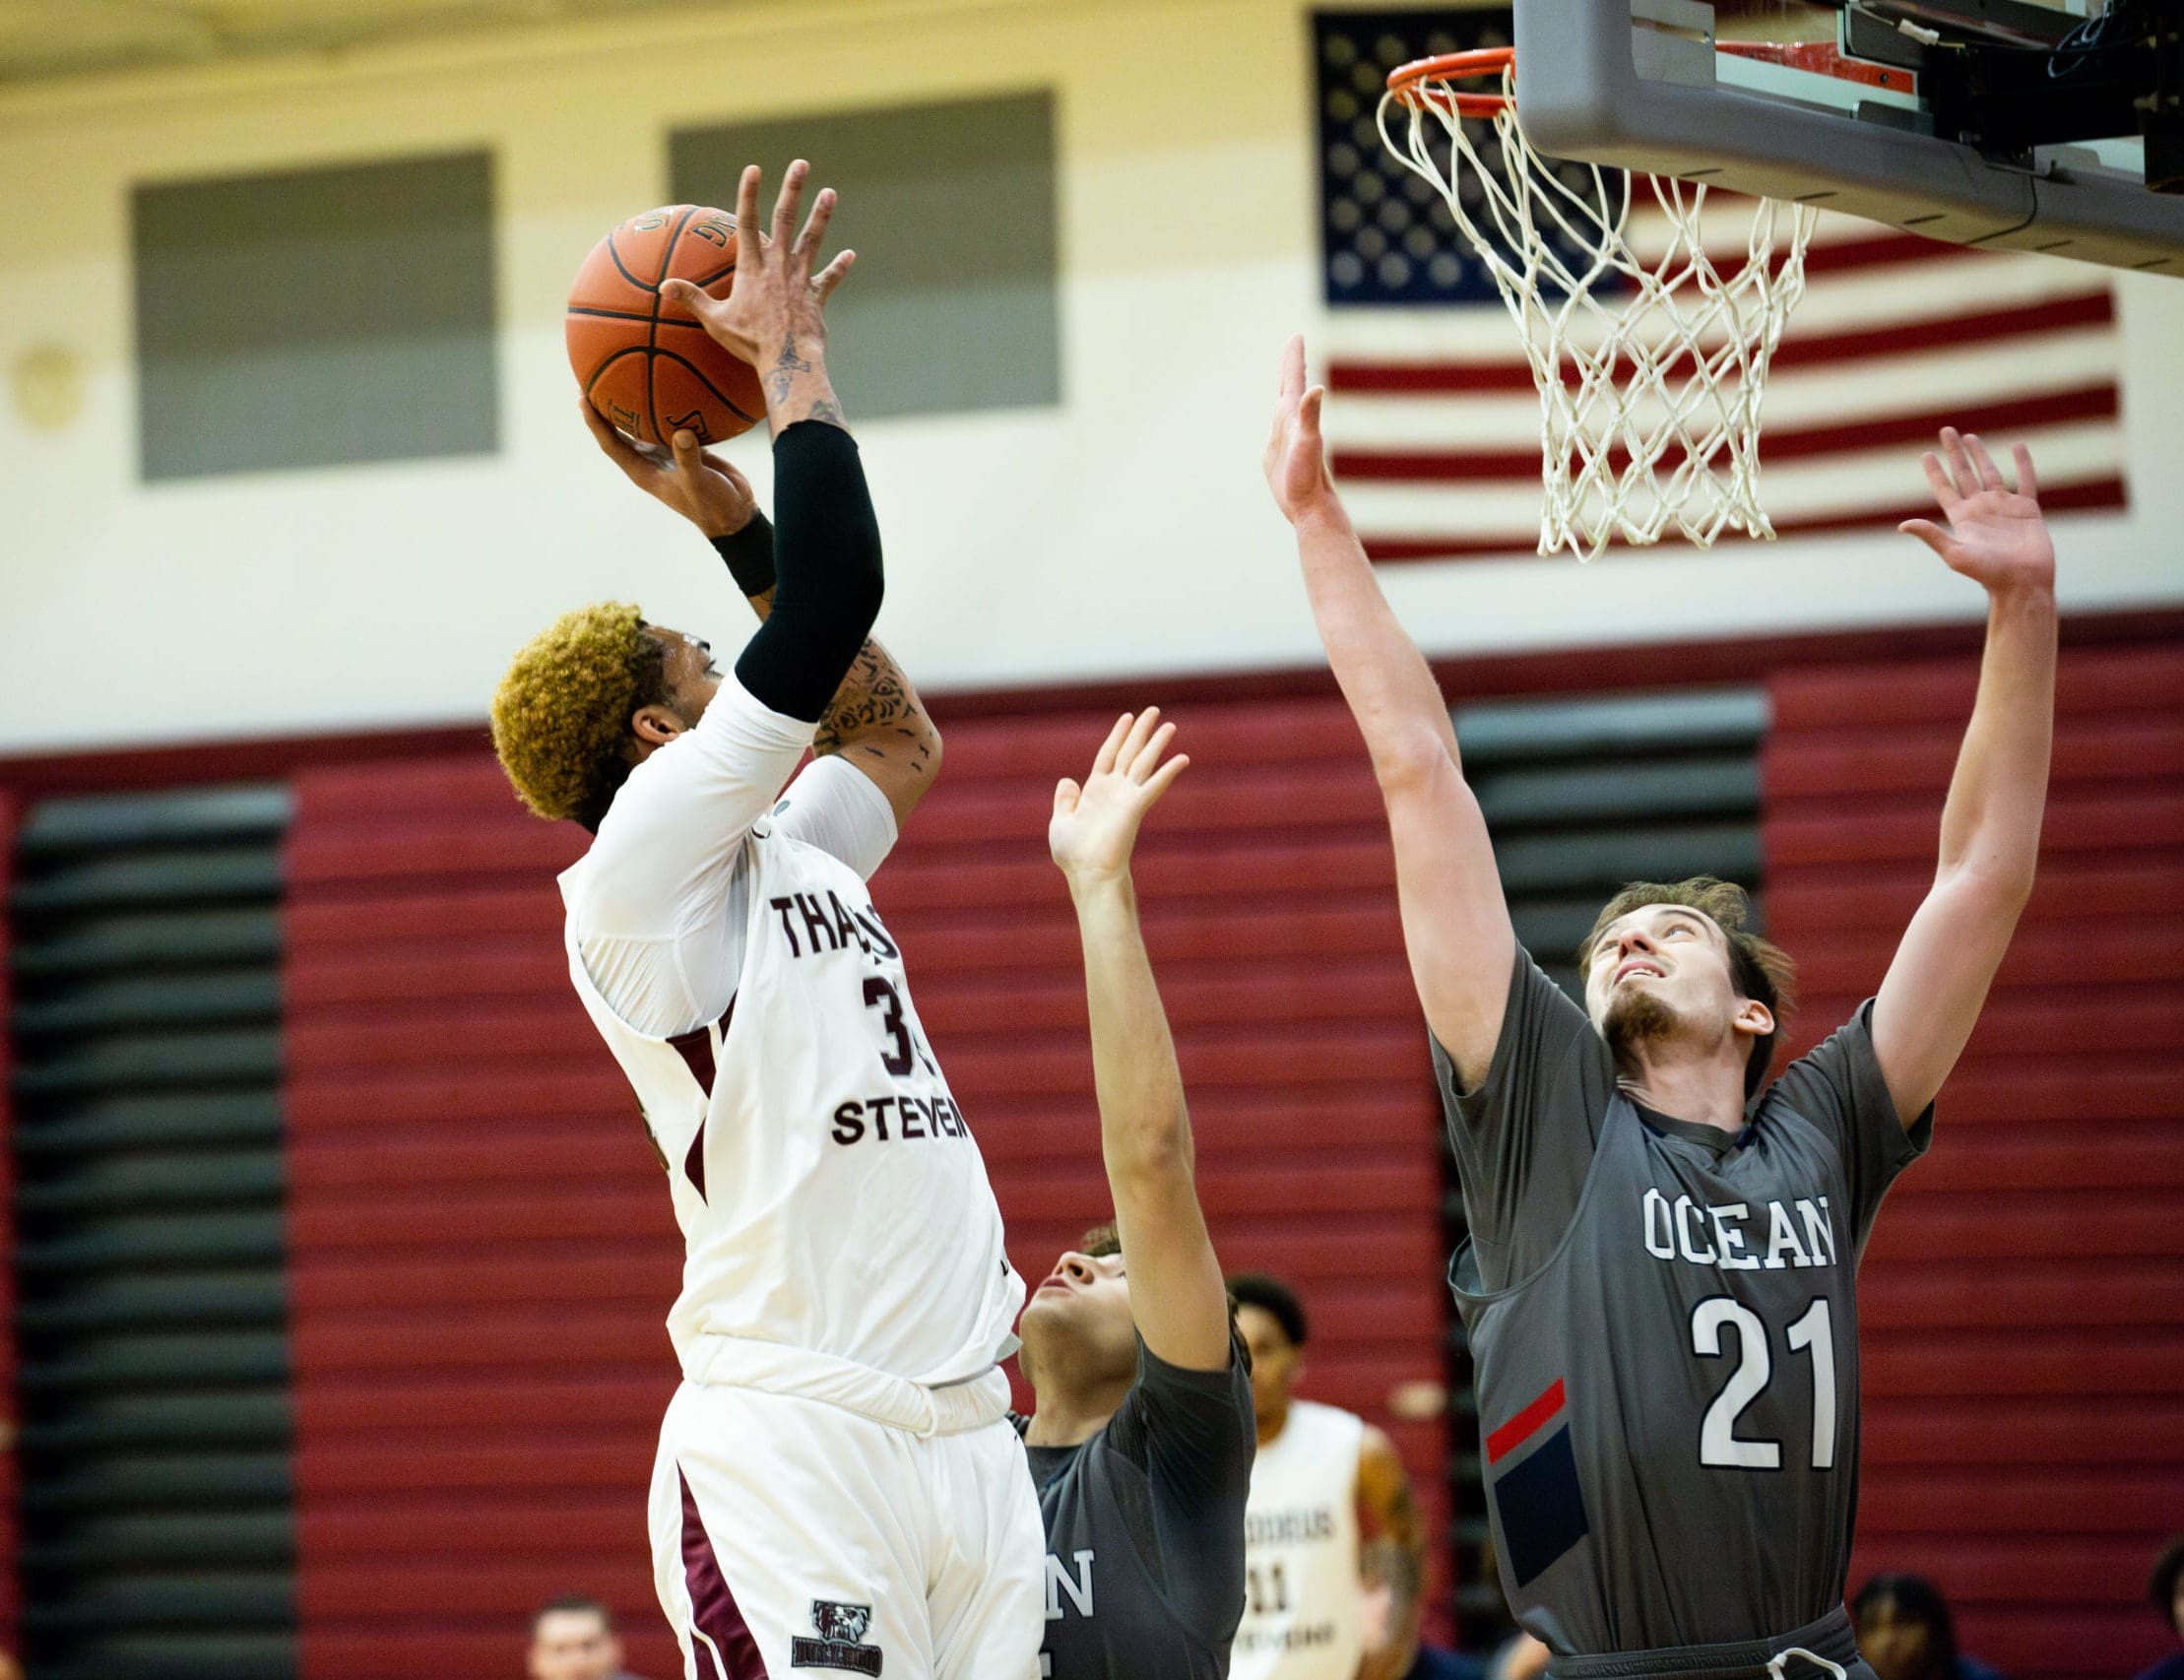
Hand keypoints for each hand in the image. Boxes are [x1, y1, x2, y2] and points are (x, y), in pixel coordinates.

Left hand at [580, 396, 756, 537]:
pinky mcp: (686, 447)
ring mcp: (667, 453)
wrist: (735, 513)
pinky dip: (667, 407)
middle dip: (605, 408)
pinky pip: (671, 423)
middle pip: (619, 431)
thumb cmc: (712, 506)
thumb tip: (681, 432)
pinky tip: (668, 385)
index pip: (611, 444)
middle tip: (592, 379)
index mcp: (644, 471)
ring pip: (644, 425)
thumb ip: (689, 459)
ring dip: (634, 404)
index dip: (595, 423)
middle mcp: (650, 460)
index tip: (581, 398)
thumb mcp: (699, 483)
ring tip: (624, 376)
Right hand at [661, 160, 853, 376]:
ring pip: (812, 240)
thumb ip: (691, 299)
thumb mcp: (715, 321)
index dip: (749, 194)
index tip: (754, 169)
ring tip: (830, 192)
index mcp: (752, 268)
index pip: (748, 222)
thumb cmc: (750, 343)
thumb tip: (663, 286)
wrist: (788, 361)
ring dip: (821, 215)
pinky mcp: (816, 297)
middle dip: (793, 189)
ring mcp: (800, 280)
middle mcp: (778, 266)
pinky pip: (830, 279)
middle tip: (801, 164)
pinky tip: (850, 254)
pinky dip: (839, 267)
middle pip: (785, 219)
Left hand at [1050, 709, 1189, 888]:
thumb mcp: (1060, 823)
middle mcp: (1114, 790)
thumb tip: (1067, 780)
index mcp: (1095, 791)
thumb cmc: (1073, 855)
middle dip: (1142, 732)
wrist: (1087, 874)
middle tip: (1154, 711)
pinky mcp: (1135, 808)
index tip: (1128, 717)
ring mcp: (1126, 798)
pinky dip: (1168, 772)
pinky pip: (1153, 785)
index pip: (1109, 755)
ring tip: (1170, 726)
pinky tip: (1182, 758)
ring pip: (1144, 763)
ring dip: (1157, 744)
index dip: (1118, 735)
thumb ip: (1065, 801)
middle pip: (1130, 753)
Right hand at [1264, 333, 1339, 524]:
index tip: (1296, 335)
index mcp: (1295, 416)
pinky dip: (1276, 415)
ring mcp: (1285, 437)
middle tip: (1292, 342)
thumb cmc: (1308, 476)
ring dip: (1285, 387)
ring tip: (1287, 373)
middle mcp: (1292, 423)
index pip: (1294, 379)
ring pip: (1284, 404)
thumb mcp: (1308, 443)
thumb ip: (1311, 415)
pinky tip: (1279, 417)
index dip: (1293, 357)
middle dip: (1290, 364)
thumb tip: (1316, 389)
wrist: (1309, 505)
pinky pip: (1276, 427)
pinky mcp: (1277, 452)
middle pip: (1290, 386)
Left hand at [1900, 428, 2054, 596]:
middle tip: (1946, 431)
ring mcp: (2004, 507)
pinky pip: (2025, 480)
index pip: (1944, 488)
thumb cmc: (1988, 573)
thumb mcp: (1955, 554)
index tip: (1926, 454)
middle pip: (1964, 474)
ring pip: (1990, 473)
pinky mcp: (2027, 509)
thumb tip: (1902, 525)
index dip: (1934, 471)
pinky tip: (2018, 446)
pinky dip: (2023, 463)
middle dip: (1954, 453)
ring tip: (1970, 437)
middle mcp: (1980, 509)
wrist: (2023, 583)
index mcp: (1962, 518)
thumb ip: (1932, 536)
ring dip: (1980, 455)